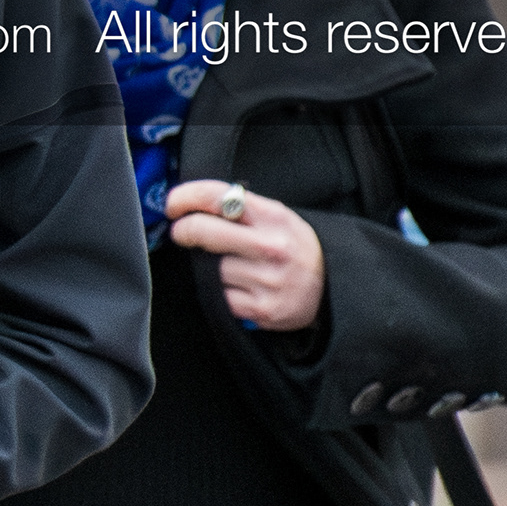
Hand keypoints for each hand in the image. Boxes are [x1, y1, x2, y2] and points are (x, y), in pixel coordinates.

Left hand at [164, 180, 324, 333]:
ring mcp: (267, 280)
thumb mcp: (276, 218)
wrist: (334, 288)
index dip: (185, 197)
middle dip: (183, 230)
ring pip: (209, 268)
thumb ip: (239, 209)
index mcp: (274, 217)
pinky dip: (221, 292)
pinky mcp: (262, 309)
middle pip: (202, 231)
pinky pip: (219, 297)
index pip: (217, 196)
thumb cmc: (294, 247)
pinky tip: (238, 286)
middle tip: (181, 232)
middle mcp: (271, 247)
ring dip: (207, 267)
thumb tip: (188, 205)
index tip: (172, 204)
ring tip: (229, 265)